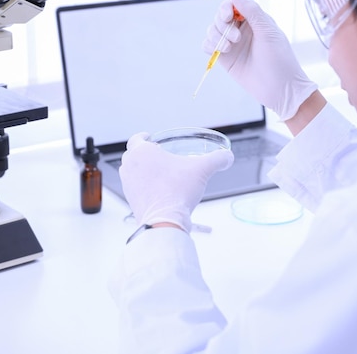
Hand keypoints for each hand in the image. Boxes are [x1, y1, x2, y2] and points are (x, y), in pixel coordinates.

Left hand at [119, 132, 233, 231]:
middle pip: (132, 154)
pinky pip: (134, 187)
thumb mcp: (202, 170)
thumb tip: (228, 156)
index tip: (149, 138)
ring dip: (141, 169)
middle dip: (143, 153)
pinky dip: (142, 185)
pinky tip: (157, 189)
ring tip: (157, 172)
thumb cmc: (178, 191)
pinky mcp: (130, 199)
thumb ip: (217, 159)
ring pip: (131, 170)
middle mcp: (130, 166)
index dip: (143, 137)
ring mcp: (127, 183)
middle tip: (157, 155)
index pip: (136, 139)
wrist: (164, 220)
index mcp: (142, 152)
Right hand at [203, 0, 317, 120]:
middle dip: (222, 25)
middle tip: (235, 38)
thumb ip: (252, 11)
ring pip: (212, 30)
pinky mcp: (226, 59)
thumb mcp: (267, 32)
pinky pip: (209, 46)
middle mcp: (242, 30)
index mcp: (255, 20)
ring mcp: (233, 44)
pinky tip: (219, 51)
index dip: (227, 8)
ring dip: (216, 36)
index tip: (228, 16)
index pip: (233, 5)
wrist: (279, 90)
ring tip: (229, 48)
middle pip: (220, 17)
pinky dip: (209, 46)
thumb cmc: (280, 60)